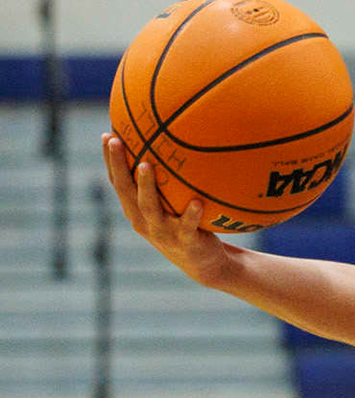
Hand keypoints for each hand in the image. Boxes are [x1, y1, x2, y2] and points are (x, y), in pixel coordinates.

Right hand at [102, 133, 238, 286]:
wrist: (203, 263)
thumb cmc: (187, 225)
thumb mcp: (173, 204)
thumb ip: (169, 181)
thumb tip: (174, 143)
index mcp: (136, 210)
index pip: (118, 182)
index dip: (111, 160)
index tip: (107, 134)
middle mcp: (144, 220)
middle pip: (125, 190)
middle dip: (118, 165)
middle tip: (115, 141)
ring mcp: (163, 232)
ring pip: (150, 207)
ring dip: (146, 186)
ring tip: (147, 165)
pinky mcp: (185, 242)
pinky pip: (188, 226)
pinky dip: (192, 214)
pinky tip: (198, 202)